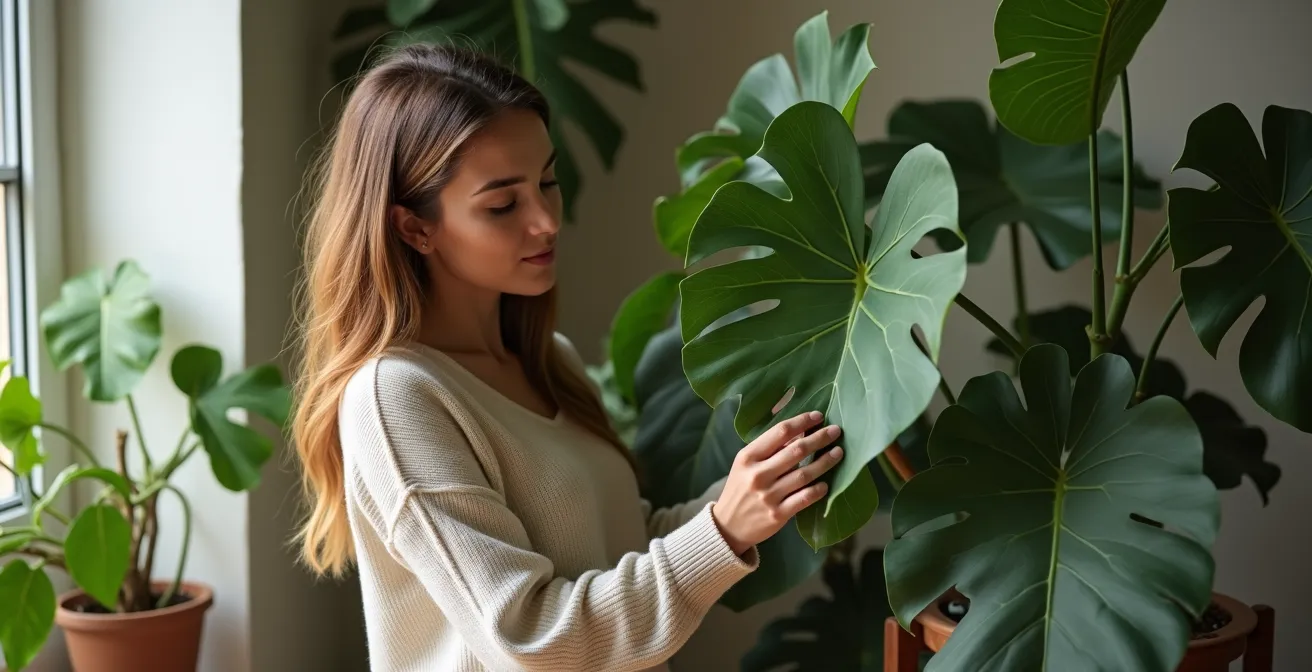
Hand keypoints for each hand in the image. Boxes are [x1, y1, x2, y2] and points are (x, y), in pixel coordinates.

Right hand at [711, 411, 843, 555]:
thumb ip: (769, 448)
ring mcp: (768, 496)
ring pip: (804, 474)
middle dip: (819, 438)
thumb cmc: (741, 488)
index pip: (780, 432)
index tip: (818, 416)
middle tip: (835, 430)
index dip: (802, 421)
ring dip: (825, 461)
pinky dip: (818, 490)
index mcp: (748, 457)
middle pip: (796, 450)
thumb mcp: (746, 464)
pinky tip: (826, 484)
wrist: (728, 526)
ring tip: (838, 452)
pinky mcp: (777, 515)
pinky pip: (804, 498)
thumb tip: (800, 430)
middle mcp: (758, 475)